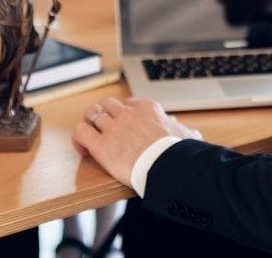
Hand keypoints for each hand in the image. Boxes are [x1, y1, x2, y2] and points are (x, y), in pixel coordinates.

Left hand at [73, 97, 202, 187]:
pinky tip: (84, 149)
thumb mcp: (187, 136)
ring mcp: (113, 128)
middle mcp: (127, 113)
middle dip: (102, 114)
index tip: (123, 125)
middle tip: (102, 128)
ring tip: (90, 137)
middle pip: (106, 104)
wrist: (170, 167)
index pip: (127, 103)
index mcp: (147, 108)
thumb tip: (192, 134)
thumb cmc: (180, 153)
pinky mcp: (102, 145)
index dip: (122, 113)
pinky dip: (79, 138)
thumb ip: (186, 132)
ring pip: (91, 113)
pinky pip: (81, 132)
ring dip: (89, 124)